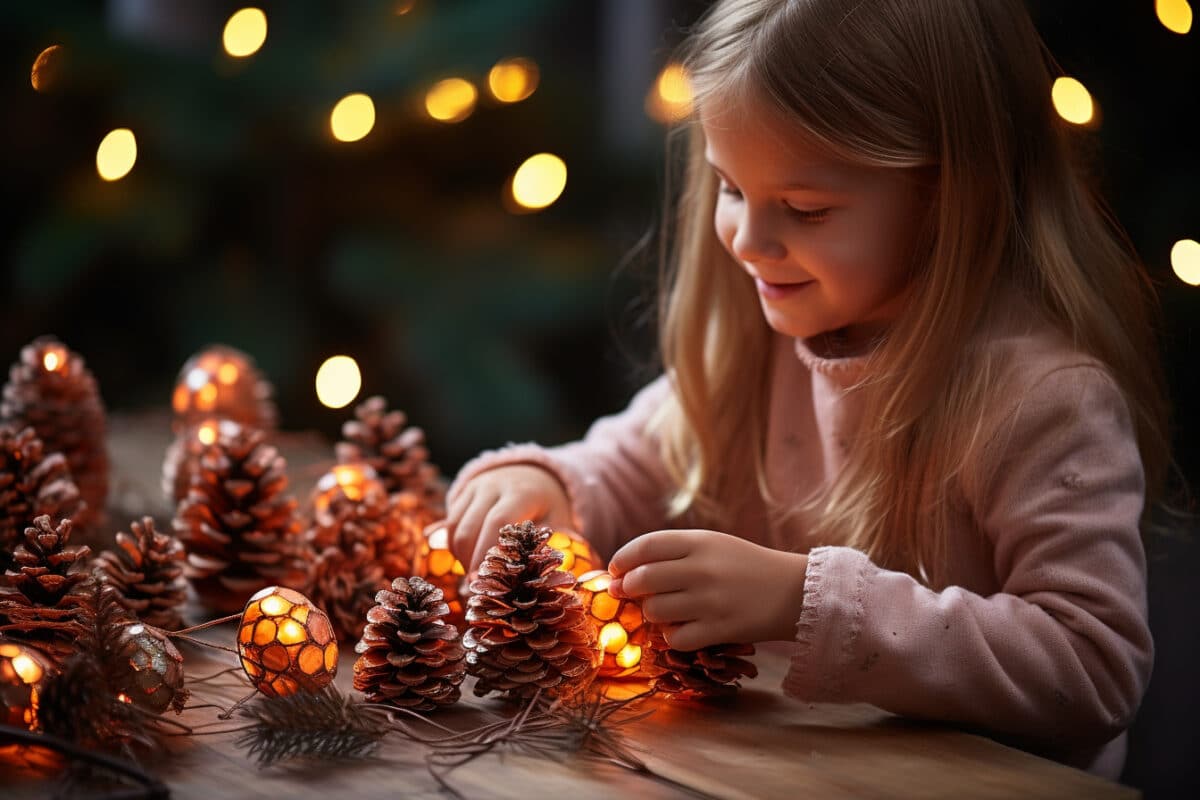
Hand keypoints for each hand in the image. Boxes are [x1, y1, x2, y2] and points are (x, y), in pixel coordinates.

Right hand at [444, 464, 573, 571]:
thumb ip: (548, 546)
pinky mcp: (461, 494)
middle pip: (468, 529)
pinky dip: (455, 547)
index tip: (483, 582)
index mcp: (521, 492)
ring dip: (459, 557)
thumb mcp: (558, 521)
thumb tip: (539, 577)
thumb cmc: (548, 506)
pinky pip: (450, 524)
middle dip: (469, 562)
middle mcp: (493, 485)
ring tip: (476, 576)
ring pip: (454, 528)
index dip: (486, 553)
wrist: (534, 474)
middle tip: (478, 588)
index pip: (497, 522)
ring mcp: (474, 488)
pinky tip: (470, 561)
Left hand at [608, 529, 807, 650]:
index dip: (623, 558)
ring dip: (652, 613)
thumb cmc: (747, 566)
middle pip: (643, 579)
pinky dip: (672, 637)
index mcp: (701, 541)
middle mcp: (703, 568)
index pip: (647, 545)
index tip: (614, 569)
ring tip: (664, 610)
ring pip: (655, 611)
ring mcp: (712, 600)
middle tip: (626, 593)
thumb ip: (674, 552)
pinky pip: (676, 638)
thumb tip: (624, 571)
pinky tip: (682, 630)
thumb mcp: (714, 545)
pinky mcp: (721, 629)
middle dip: (627, 588)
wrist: (795, 591)